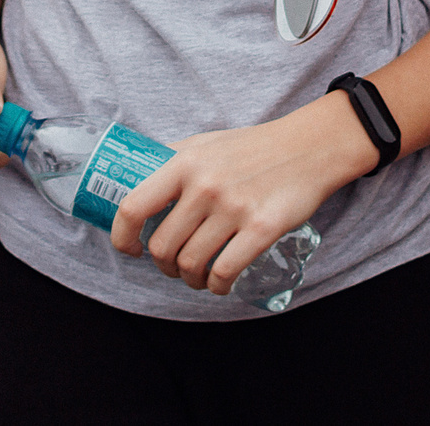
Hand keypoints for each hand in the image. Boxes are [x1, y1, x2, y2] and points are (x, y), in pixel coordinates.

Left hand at [112, 94, 378, 297]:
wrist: (306, 148)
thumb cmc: (250, 148)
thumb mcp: (204, 144)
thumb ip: (171, 163)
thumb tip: (132, 184)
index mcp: (183, 162)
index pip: (133, 207)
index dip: (122, 237)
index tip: (129, 249)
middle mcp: (204, 185)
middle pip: (162, 246)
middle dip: (163, 265)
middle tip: (174, 265)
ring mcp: (233, 207)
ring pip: (191, 264)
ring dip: (190, 279)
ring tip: (198, 276)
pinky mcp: (262, 228)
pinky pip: (225, 272)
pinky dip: (217, 286)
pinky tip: (220, 283)